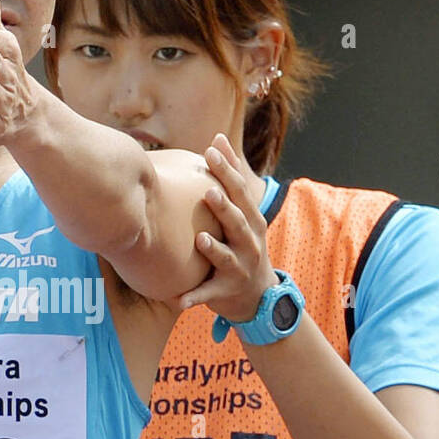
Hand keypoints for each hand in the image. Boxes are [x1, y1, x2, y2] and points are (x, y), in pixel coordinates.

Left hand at [178, 133, 277, 318]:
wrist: (258, 295)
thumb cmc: (242, 246)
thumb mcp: (243, 215)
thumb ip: (230, 180)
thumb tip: (216, 138)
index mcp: (250, 220)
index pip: (240, 191)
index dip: (228, 169)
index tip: (213, 147)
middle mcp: (248, 242)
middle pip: (237, 220)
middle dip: (224, 205)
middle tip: (208, 190)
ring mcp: (239, 267)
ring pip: (225, 256)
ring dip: (213, 248)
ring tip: (200, 238)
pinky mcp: (226, 291)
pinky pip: (209, 294)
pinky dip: (196, 297)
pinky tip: (180, 300)